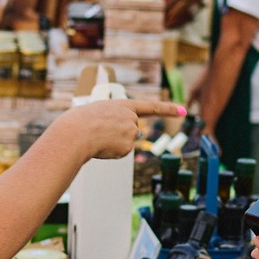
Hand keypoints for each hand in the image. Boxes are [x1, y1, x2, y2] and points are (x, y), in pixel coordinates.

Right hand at [58, 97, 183, 161]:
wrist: (76, 133)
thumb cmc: (80, 122)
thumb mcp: (97, 112)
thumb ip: (113, 120)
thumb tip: (123, 138)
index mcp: (123, 105)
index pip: (152, 106)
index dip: (168, 109)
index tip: (183, 110)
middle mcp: (132, 118)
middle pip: (131, 130)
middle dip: (119, 134)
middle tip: (99, 131)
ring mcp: (131, 132)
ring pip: (125, 142)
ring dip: (112, 143)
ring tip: (97, 138)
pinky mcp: (128, 147)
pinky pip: (120, 153)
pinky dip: (111, 152)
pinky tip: (101, 146)